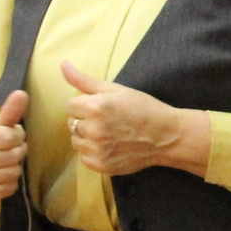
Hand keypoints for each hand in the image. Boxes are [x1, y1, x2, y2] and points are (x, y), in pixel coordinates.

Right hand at [0, 89, 30, 203]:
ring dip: (16, 166)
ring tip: (6, 161)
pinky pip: (9, 188)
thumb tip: (22, 94)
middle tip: (11, 148)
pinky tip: (2, 174)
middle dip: (18, 150)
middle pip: (14, 156)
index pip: (10, 137)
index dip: (17, 135)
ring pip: (13, 173)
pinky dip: (10, 182)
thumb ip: (8, 111)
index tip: (12, 134)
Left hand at [58, 60, 209, 177]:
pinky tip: (111, 146)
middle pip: (71, 123)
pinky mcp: (101, 165)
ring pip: (76, 141)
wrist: (167, 136)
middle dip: (85, 120)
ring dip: (87, 137)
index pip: (70, 106)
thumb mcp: (116, 89)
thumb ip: (85, 79)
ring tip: (109, 134)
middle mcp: (92, 129)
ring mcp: (96, 149)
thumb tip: (63, 65)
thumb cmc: (143, 108)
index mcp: (94, 107)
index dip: (85, 105)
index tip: (102, 107)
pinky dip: (93, 152)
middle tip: (108, 120)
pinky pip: (84, 157)